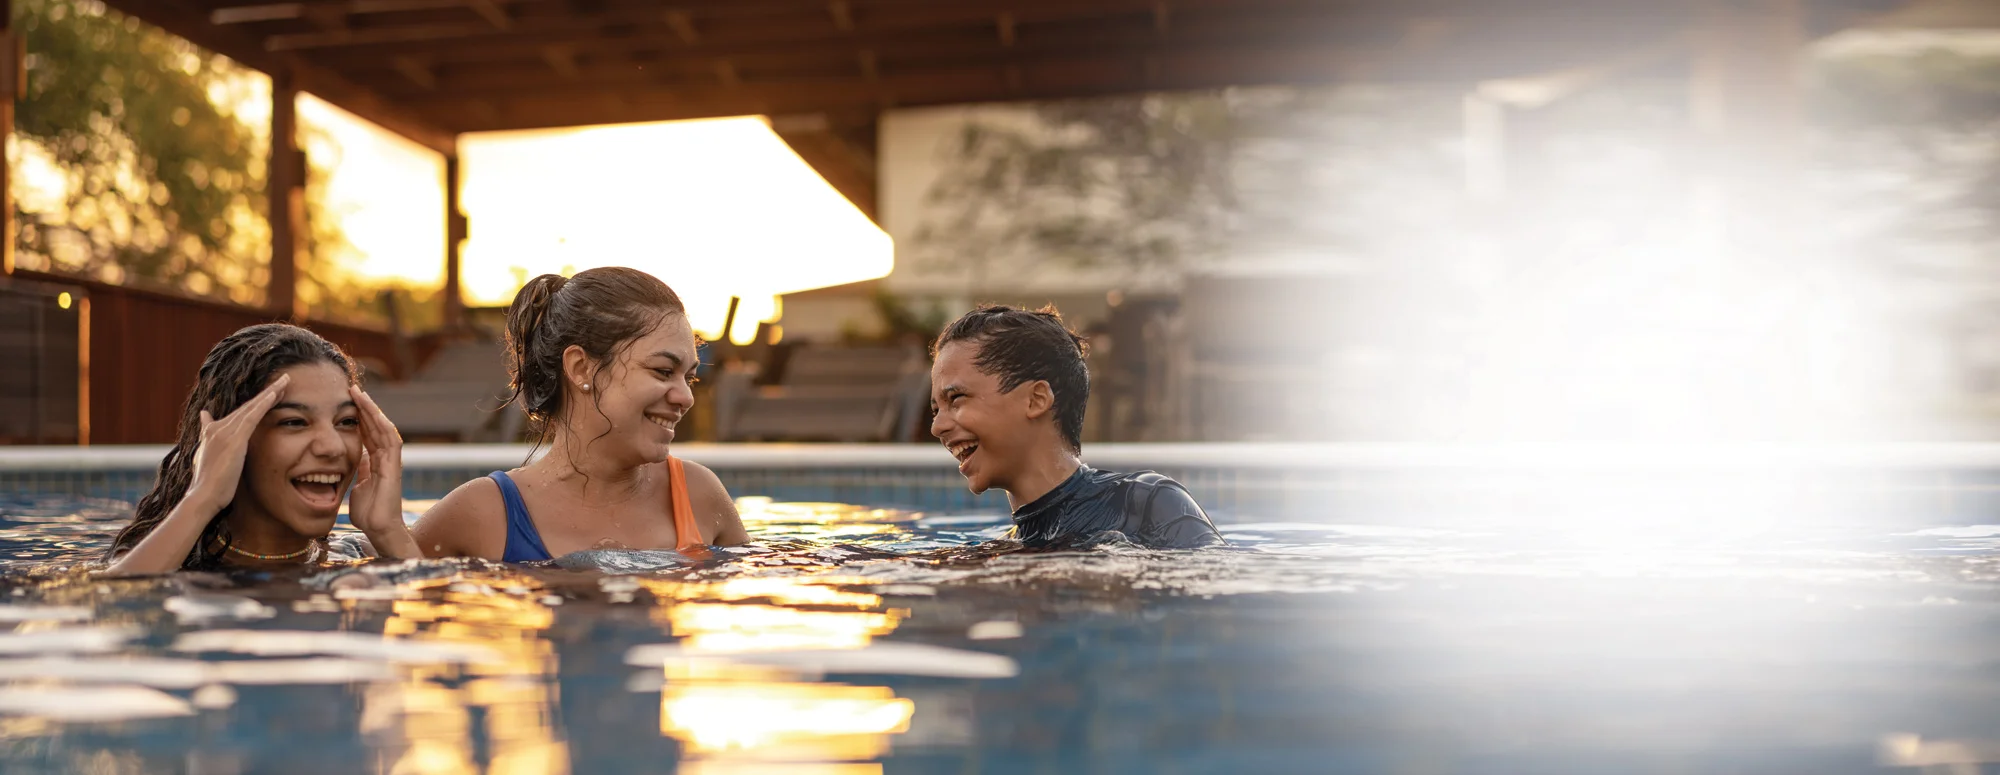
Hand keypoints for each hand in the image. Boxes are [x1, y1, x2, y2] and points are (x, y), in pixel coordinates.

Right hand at [185, 374, 289, 512]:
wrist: (203, 496)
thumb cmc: (209, 486)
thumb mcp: (207, 461)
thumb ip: (209, 445)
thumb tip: (204, 431)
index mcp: (211, 433)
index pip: (237, 414)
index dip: (252, 403)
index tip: (266, 393)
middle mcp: (217, 428)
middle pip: (247, 406)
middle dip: (266, 393)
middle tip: (282, 381)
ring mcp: (224, 432)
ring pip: (251, 407)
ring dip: (270, 392)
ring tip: (285, 381)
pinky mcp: (234, 439)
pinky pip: (253, 416)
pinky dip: (265, 403)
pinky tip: (276, 393)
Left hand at [346, 386, 404, 536]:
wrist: (380, 529)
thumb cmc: (369, 513)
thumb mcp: (358, 486)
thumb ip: (360, 472)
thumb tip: (355, 460)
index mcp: (376, 462)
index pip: (368, 433)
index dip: (359, 417)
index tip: (347, 402)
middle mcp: (386, 458)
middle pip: (376, 426)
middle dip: (364, 407)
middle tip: (352, 389)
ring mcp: (392, 461)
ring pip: (384, 428)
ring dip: (372, 410)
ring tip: (359, 393)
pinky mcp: (394, 466)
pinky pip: (390, 440)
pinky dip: (381, 425)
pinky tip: (372, 412)